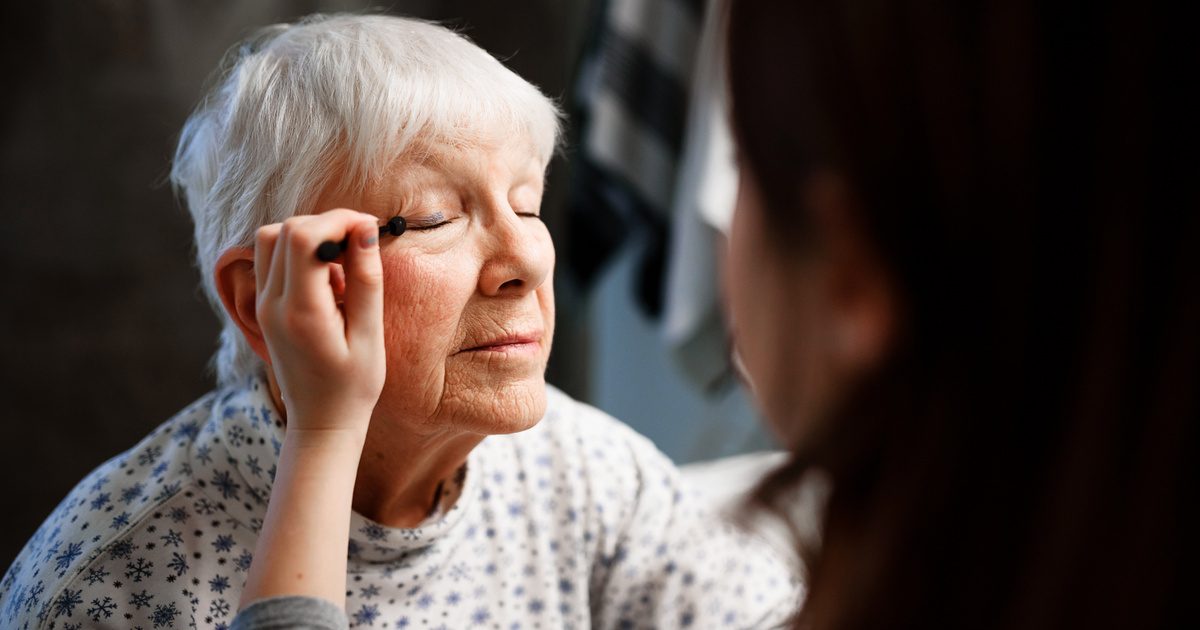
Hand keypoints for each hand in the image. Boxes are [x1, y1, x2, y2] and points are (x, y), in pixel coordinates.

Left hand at [254, 209, 385, 436]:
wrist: (321, 423)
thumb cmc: (353, 386)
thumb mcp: (370, 335)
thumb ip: (366, 280)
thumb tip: (365, 229)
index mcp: (301, 311)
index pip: (304, 237)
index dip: (338, 220)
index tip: (369, 228)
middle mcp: (272, 304)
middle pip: (284, 231)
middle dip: (325, 224)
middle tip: (359, 242)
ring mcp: (262, 306)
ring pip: (271, 240)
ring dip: (309, 237)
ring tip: (341, 262)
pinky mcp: (263, 308)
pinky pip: (272, 262)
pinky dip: (298, 254)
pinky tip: (327, 278)